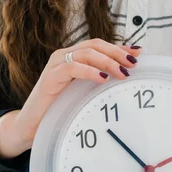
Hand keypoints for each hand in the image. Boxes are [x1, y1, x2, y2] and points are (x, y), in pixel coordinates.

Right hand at [0, 39, 141, 158]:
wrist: (33, 125)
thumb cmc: (59, 110)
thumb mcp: (84, 93)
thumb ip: (99, 82)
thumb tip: (124, 75)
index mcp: (73, 58)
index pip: (100, 45)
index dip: (119, 47)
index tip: (139, 53)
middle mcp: (64, 56)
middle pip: (95, 45)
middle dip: (116, 53)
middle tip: (132, 64)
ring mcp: (56, 64)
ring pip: (86, 53)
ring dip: (107, 62)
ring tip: (122, 73)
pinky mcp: (50, 76)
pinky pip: (72, 67)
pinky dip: (89, 71)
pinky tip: (102, 79)